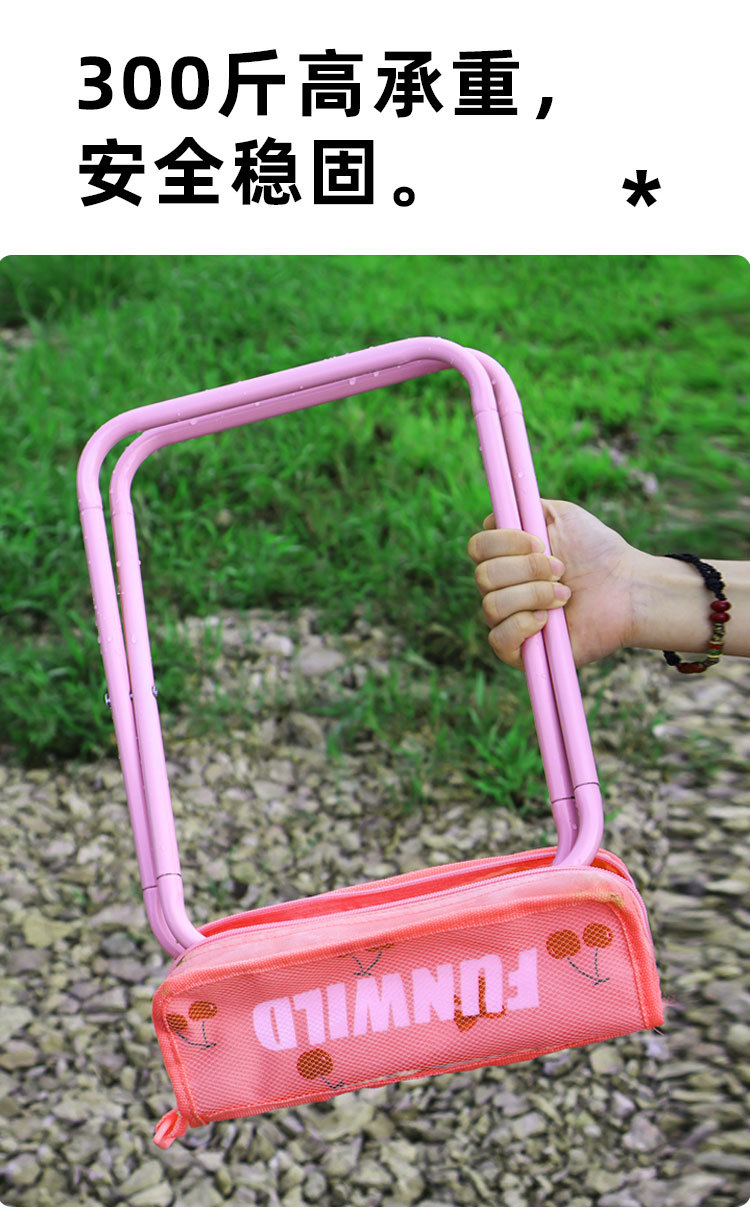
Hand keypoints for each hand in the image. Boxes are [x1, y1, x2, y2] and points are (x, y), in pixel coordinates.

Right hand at [467, 499, 637, 668]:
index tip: (541, 542)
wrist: (628, 588)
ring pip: (492, 605)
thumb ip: (525, 506)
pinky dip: (522, 626)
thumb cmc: (597, 552)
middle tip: (562, 570)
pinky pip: (498, 639)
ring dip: (534, 594)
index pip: (478, 547)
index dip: (505, 542)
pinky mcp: (521, 651)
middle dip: (528, 570)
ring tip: (565, 595)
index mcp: (505, 558)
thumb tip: (493, 513)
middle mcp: (501, 589)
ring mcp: (509, 620)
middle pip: (484, 576)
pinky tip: (548, 620)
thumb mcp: (561, 516)